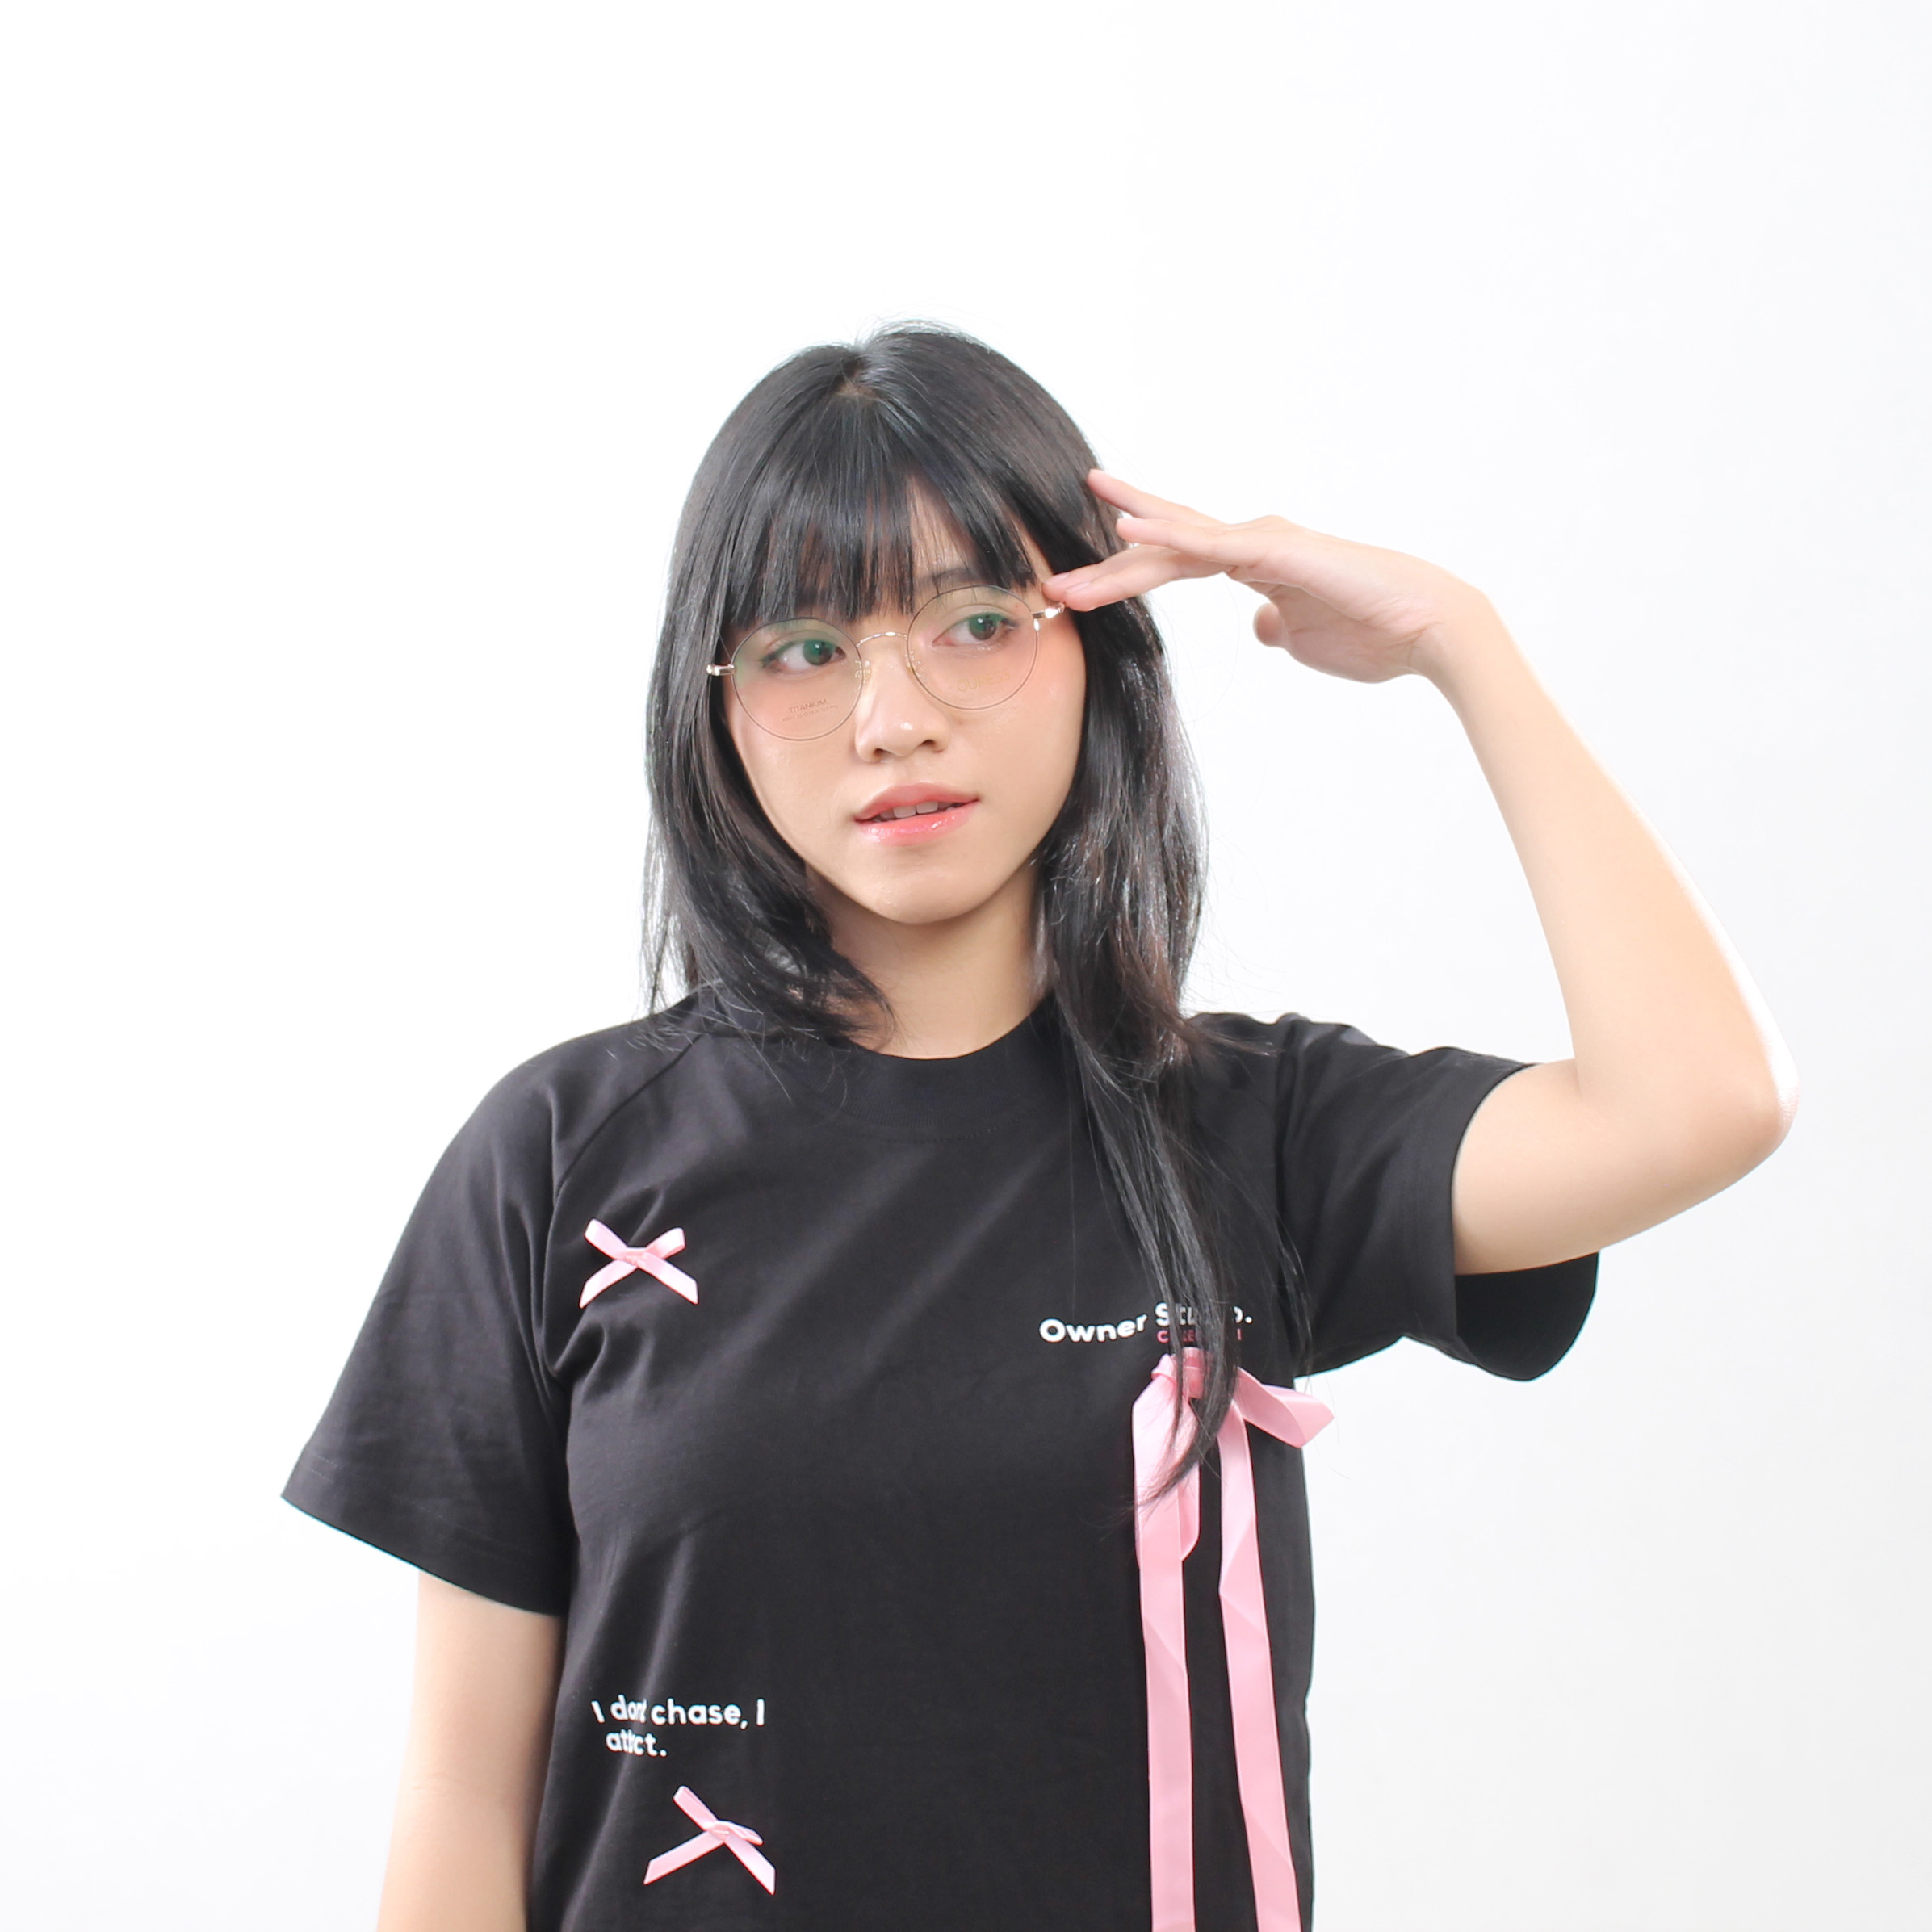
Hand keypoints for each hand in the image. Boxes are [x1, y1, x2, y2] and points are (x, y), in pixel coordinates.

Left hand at [1044, 470, 1501, 685]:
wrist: (1428, 631)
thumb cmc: (1374, 635)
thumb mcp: (1303, 639)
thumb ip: (1276, 625)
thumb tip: (1259, 627)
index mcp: (1254, 562)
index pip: (1174, 564)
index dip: (1125, 576)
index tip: (1077, 591)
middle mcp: (1252, 542)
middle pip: (1162, 549)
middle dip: (1105, 568)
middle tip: (1049, 580)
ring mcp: (1264, 542)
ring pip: (1176, 545)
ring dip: (1119, 563)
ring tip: (1066, 573)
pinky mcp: (1278, 552)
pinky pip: (1210, 543)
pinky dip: (1167, 536)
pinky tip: (1127, 531)